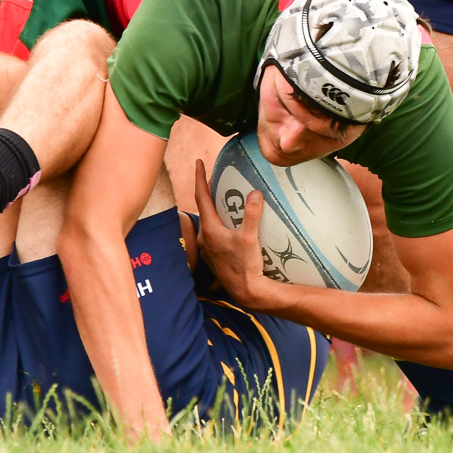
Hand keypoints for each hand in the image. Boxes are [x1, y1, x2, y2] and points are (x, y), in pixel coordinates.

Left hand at [191, 159, 287, 312]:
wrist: (246, 291)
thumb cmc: (246, 265)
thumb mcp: (250, 238)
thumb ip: (252, 214)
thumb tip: (255, 193)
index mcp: (209, 229)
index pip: (201, 196)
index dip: (199, 178)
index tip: (198, 162)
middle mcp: (204, 237)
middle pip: (203, 207)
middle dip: (206, 190)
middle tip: (213, 176)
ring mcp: (208, 248)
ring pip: (208, 220)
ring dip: (213, 207)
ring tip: (223, 196)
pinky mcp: (214, 255)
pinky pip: (213, 231)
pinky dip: (218, 221)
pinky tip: (230, 222)